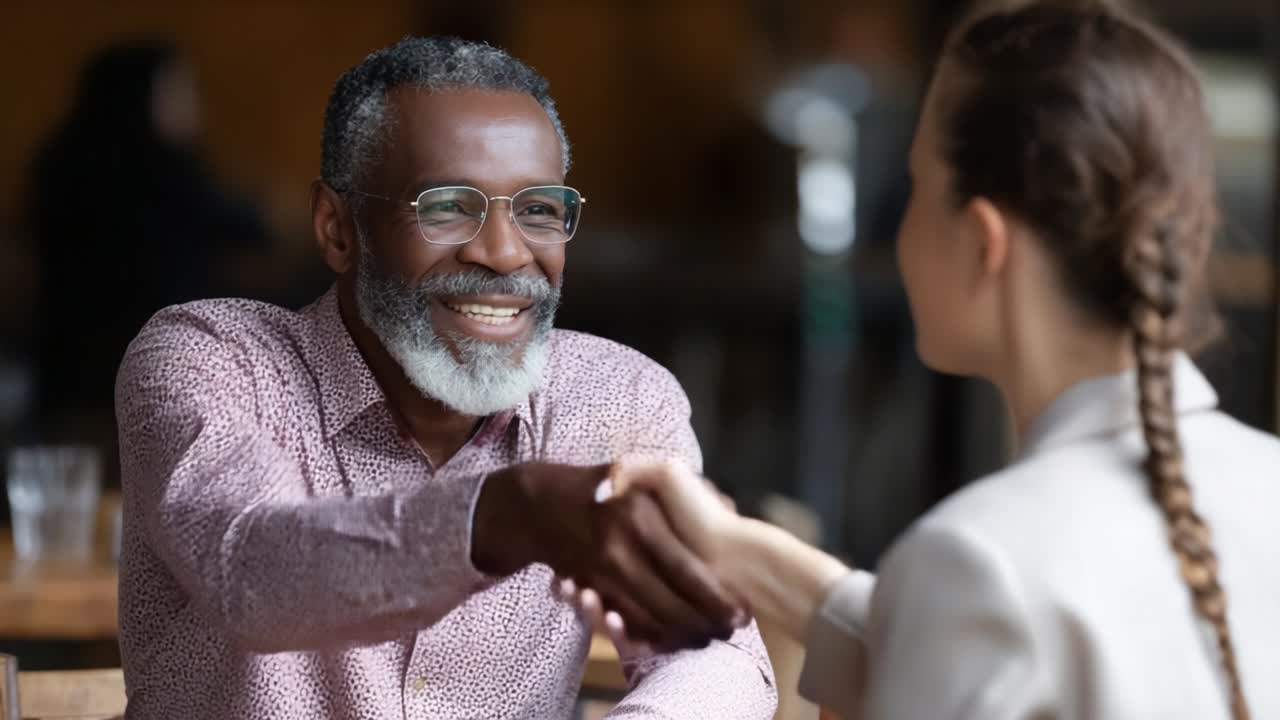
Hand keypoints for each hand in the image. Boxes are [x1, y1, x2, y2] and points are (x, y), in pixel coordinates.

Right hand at [471, 462, 741, 651]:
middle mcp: (619, 551)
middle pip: (669, 603)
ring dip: (677, 635)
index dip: (715, 597)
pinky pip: (621, 620)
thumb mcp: (638, 475)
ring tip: (704, 639)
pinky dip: (645, 635)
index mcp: (640, 521)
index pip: (686, 571)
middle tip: (729, 633)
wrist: (540, 504)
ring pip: (645, 618)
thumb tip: (727, 502)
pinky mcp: (587, 590)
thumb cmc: (602, 486)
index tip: (740, 611)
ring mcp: (599, 574)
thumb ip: (678, 486)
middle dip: (702, 624)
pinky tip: (668, 640)